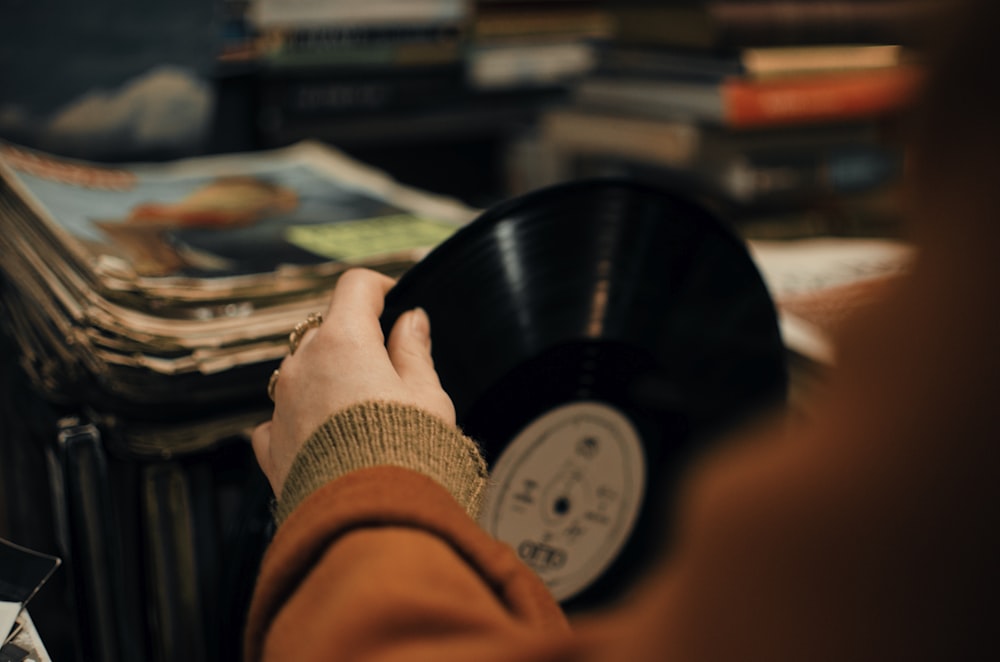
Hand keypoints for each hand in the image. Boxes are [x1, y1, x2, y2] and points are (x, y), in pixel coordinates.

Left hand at [251, 268, 454, 494]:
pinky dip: (303, 419)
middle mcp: (303, 365)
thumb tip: (412, 321)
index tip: (396, 302)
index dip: (380, 288)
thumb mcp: (428, 396)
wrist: (370, 520)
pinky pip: (283, 417)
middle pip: (328, 330)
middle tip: (393, 371)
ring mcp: (281, 404)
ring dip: (328, 378)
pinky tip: (328, 438)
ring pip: (303, 372)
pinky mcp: (272, 444)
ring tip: (365, 413)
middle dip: (358, 340)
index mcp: (345, 341)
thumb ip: (415, 352)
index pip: (356, 287)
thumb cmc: (406, 455)